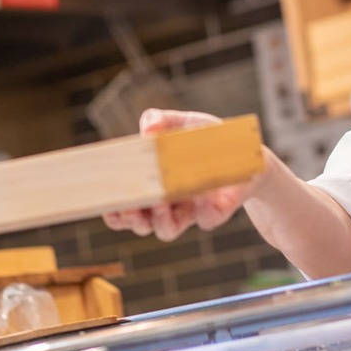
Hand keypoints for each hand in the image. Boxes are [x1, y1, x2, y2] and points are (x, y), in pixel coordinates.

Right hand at [102, 108, 256, 241]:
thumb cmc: (204, 139)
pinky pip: (205, 220)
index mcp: (150, 185)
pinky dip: (202, 211)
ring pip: (165, 230)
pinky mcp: (215, 213)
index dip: (112, 209)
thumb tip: (147, 128)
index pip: (122, 206)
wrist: (245, 151)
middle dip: (129, 219)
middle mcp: (166, 204)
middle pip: (139, 224)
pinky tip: (201, 196)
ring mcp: (189, 211)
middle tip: (129, 206)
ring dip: (158, 220)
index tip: (106, 201)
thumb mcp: (181, 123)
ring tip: (160, 202)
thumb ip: (159, 120)